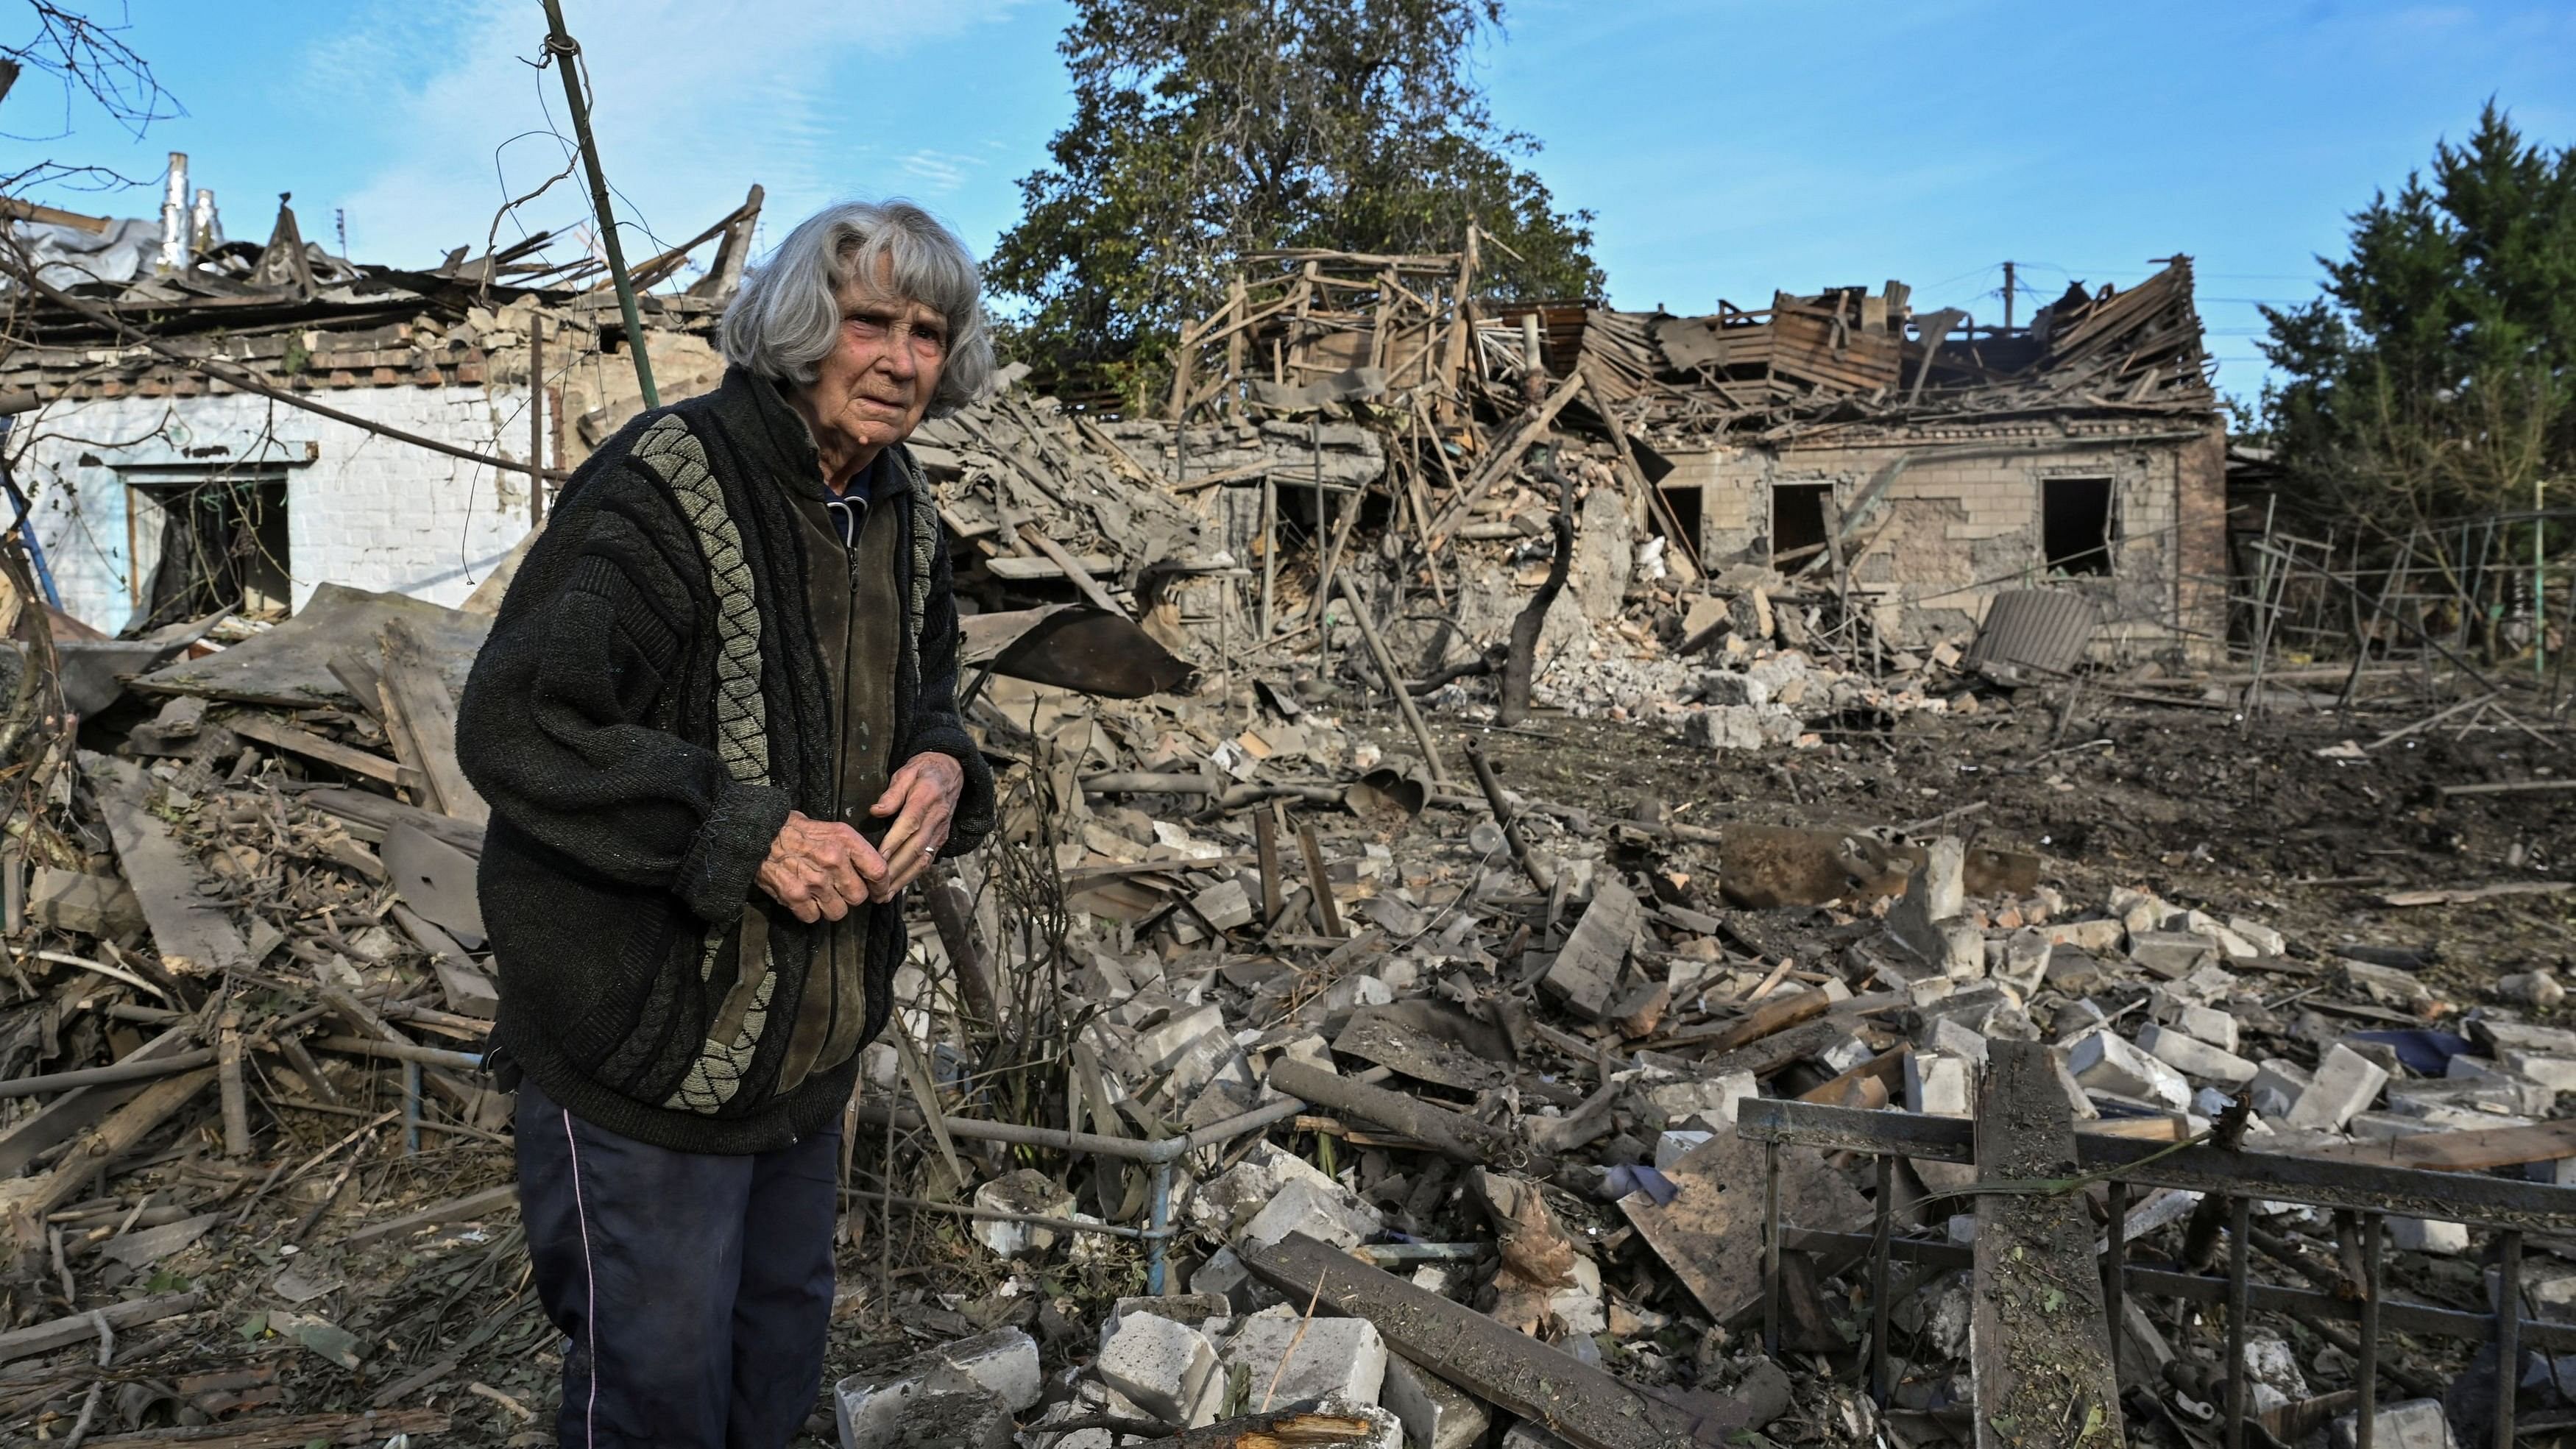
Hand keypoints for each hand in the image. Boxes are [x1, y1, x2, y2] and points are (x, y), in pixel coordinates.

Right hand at [755, 811, 885, 923]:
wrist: (759, 833)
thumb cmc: (797, 831)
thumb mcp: (831, 829)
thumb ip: (854, 850)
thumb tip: (875, 874)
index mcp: (845, 840)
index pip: (878, 871)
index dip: (882, 886)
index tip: (879, 892)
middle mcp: (832, 860)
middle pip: (858, 897)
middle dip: (849, 896)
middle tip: (838, 889)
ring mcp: (814, 880)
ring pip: (838, 912)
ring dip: (830, 907)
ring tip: (819, 893)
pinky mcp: (795, 896)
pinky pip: (814, 917)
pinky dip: (809, 912)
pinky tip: (804, 897)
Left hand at [867, 752, 964, 899]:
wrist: (952, 771)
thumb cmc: (924, 771)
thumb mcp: (907, 771)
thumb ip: (892, 792)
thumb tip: (877, 810)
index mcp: (926, 798)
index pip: (909, 824)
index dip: (893, 843)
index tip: (877, 859)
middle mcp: (936, 818)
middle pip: (915, 848)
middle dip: (895, 870)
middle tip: (875, 887)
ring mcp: (940, 831)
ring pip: (922, 859)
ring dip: (903, 879)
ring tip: (884, 895)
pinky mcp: (940, 839)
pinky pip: (927, 860)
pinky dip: (912, 876)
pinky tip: (898, 886)